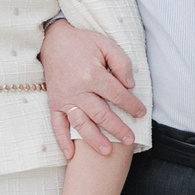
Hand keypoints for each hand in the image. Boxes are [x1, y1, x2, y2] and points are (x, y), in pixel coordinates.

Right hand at [40, 21, 143, 159]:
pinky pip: (57, 125)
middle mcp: (78, 89)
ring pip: (81, 123)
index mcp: (92, 74)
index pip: (117, 95)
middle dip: (118, 129)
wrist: (53, 40)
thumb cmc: (83, 42)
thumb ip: (122, 63)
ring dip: (94, 139)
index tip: (141, 113)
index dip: (131, 105)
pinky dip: (62, 141)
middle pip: (101, 114)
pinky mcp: (54, 103)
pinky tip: (71, 155)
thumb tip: (130, 86)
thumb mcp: (106, 44)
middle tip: (130, 139)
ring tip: (107, 152)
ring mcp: (64, 98)